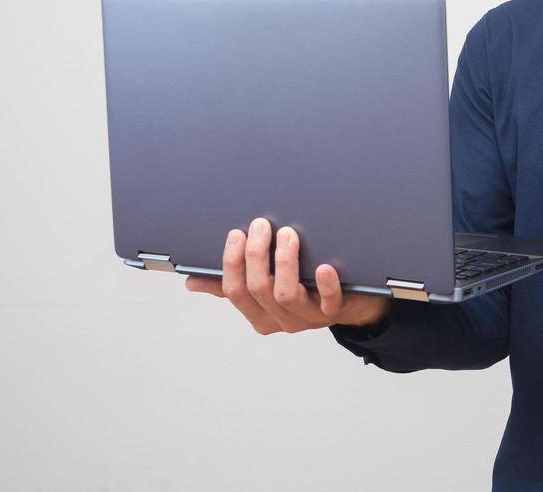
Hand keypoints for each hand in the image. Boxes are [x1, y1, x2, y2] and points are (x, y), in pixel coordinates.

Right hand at [185, 217, 390, 334]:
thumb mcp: (265, 289)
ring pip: (286, 294)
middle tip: (261, 225)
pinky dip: (325, 285)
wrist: (349, 306)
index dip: (232, 262)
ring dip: (285, 262)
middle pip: (258, 289)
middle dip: (256, 255)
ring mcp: (306, 317)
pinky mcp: (334, 311)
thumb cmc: (303, 291)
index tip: (236, 233)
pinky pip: (328, 302)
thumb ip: (231, 285)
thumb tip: (193, 281)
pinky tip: (323, 268)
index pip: (234, 291)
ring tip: (288, 234)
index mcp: (258, 313)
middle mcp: (279, 318)